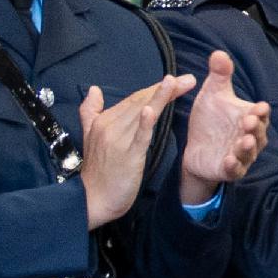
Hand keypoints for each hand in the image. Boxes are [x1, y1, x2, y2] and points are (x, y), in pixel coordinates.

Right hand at [74, 73, 192, 228]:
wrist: (91, 199)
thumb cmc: (97, 171)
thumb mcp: (89, 136)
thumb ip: (91, 112)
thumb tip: (94, 90)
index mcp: (104, 121)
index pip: (134, 99)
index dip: (156, 89)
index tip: (177, 80)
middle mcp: (110, 126)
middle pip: (140, 101)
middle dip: (165, 89)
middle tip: (188, 79)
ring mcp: (118, 140)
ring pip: (141, 113)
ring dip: (161, 97)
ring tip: (179, 83)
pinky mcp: (127, 155)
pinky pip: (138, 136)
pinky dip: (145, 122)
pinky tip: (153, 110)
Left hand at [175, 50, 271, 199]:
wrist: (197, 149)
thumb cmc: (211, 122)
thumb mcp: (212, 96)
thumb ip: (219, 76)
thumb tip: (219, 53)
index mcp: (249, 118)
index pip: (260, 114)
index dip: (260, 112)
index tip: (259, 106)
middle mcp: (250, 137)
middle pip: (258, 133)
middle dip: (255, 128)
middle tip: (249, 121)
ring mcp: (241, 155)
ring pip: (249, 152)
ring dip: (247, 147)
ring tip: (244, 140)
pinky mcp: (229, 170)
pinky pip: (235, 170)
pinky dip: (233, 166)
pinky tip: (228, 160)